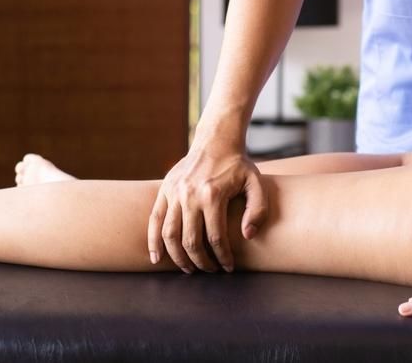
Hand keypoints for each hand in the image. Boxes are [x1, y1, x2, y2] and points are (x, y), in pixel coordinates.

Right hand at [148, 138, 267, 273]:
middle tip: (210, 271)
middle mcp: (190, 195)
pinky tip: (156, 258)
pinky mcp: (165, 190)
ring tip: (188, 269)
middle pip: (191, 240)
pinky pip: (154, 220)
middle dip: (201, 262)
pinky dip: (153, 241)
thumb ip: (257, 210)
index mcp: (213, 195)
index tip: (228, 267)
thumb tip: (247, 236)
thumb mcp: (256, 183)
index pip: (216, 237)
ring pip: (170, 234)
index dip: (222, 256)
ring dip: (177, 257)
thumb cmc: (238, 166)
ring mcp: (174, 193)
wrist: (216, 141)